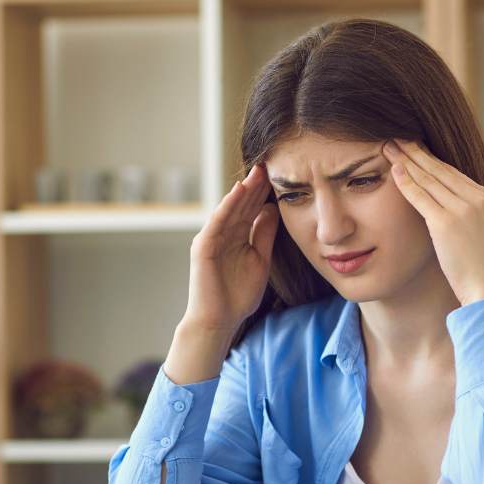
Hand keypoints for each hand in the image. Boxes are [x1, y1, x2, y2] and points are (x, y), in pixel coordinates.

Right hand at [183, 163, 279, 331]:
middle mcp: (223, 234)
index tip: (280, 174)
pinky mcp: (203, 246)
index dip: (264, 192)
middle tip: (270, 163)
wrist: (219, 320)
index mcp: (237, 236)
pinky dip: (226, 206)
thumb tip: (272, 209)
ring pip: (230, 209)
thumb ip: (264, 235)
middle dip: (255, 185)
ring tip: (257, 171)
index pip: (252, 209)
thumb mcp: (260, 260)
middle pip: (242, 204)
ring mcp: (212, 239)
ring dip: (243, 190)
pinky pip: (217, 222)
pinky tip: (238, 191)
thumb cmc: (238, 296)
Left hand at [383, 138, 483, 304]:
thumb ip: (472, 215)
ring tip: (389, 147)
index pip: (454, 173)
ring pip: (429, 178)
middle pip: (440, 169)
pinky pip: (421, 196)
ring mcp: (463, 209)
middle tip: (397, 138)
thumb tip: (456, 210)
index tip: (415, 150)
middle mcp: (478, 198)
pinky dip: (405, 182)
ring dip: (406, 160)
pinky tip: (393, 169)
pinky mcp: (446, 222)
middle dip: (416, 152)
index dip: (431, 160)